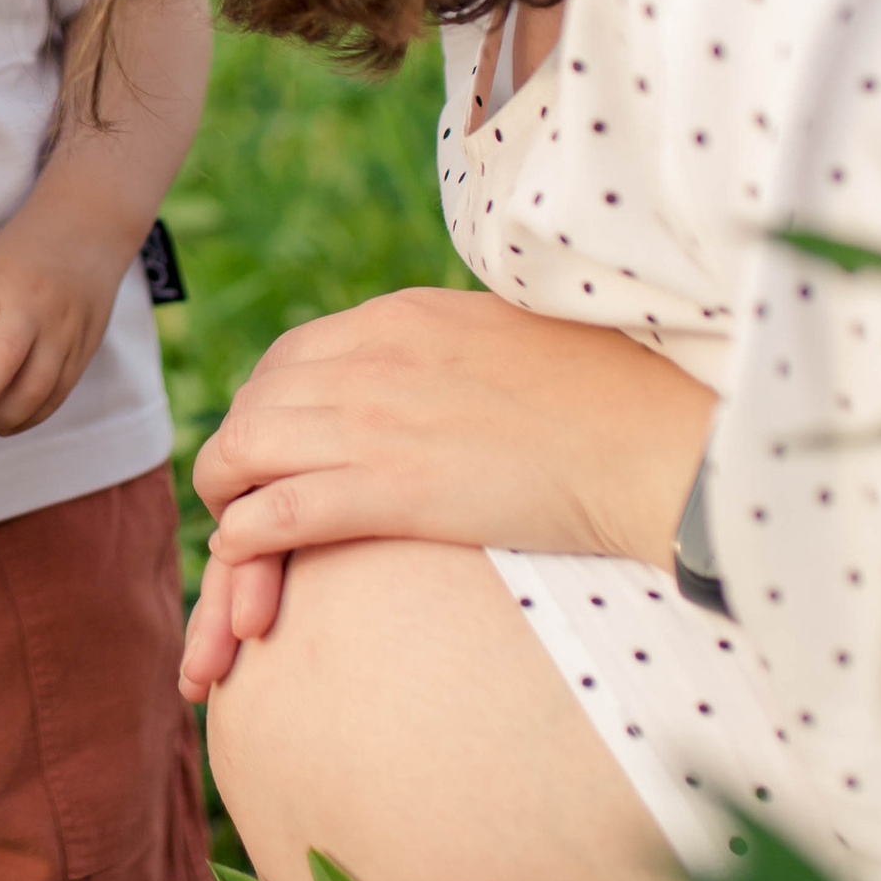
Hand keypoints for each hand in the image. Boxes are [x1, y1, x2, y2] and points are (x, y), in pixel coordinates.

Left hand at [0, 204, 128, 437]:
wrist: (89, 231)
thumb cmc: (20, 257)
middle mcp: (34, 305)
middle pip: (3, 363)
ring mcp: (65, 330)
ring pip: (36, 390)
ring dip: (2, 420)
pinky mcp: (85, 350)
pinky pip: (58, 394)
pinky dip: (30, 417)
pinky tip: (7, 423)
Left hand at [176, 288, 715, 699]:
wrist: (655, 445)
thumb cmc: (606, 399)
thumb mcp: (502, 339)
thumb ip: (444, 351)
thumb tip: (428, 371)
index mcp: (396, 319)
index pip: (287, 360)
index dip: (266, 409)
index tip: (271, 452)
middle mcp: (367, 359)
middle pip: (253, 405)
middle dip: (234, 458)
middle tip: (241, 505)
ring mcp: (372, 422)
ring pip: (243, 453)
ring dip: (225, 500)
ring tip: (234, 544)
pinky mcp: (391, 490)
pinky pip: (277, 513)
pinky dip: (246, 538)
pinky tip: (246, 562)